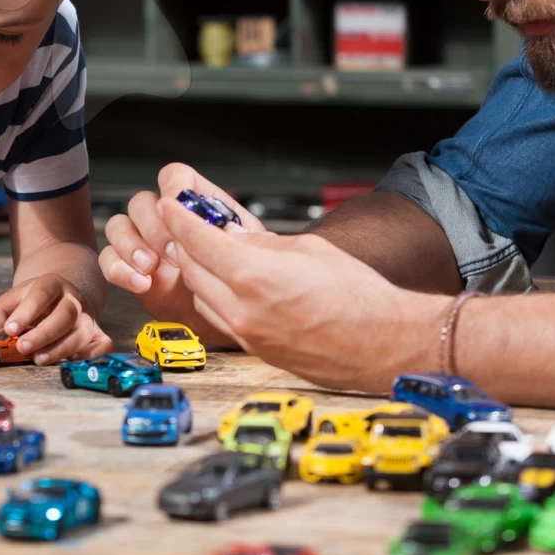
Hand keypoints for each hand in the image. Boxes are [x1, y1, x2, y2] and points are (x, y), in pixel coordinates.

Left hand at [0, 274, 113, 364]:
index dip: (27, 312)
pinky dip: (90, 357)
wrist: (62, 298)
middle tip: (22, 347)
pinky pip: (102, 346)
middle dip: (44, 333)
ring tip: (38, 359)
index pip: (42, 293)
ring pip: (81, 333)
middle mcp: (73, 300)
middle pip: (65, 314)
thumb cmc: (32, 304)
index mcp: (52, 285)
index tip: (10, 329)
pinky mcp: (97, 335)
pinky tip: (68, 364)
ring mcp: (87, 318)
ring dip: (60, 349)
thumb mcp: (10, 301)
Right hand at [100, 163, 263, 345]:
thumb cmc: (236, 281)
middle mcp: (164, 221)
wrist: (223, 317)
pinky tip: (141, 283)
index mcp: (193, 207)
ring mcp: (143, 244)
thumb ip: (234, 237)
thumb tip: (224, 228)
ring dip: (130, 245)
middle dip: (153, 226)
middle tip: (171, 251)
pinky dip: (120, 269)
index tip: (177, 207)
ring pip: (118, 226)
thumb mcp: (246, 254)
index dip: (173, 188)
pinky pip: (108, 260)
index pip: (174, 177)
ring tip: (150, 267)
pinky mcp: (128, 270)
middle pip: (141, 202)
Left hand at [160, 193, 443, 391]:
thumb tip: (227, 234)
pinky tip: (230, 282)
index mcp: (253, 276)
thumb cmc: (358, 295)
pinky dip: (214, 296)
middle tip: (191, 224)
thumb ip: (259, 242)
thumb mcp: (306, 248)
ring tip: (214, 252)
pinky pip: (217, 316)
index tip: (171, 204)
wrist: (384, 344)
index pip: (195, 238)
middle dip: (185, 242)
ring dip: (198, 271)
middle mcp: (242, 309)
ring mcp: (245, 334)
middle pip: (188, 266)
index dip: (179, 216)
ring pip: (198, 293)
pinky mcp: (253, 349)